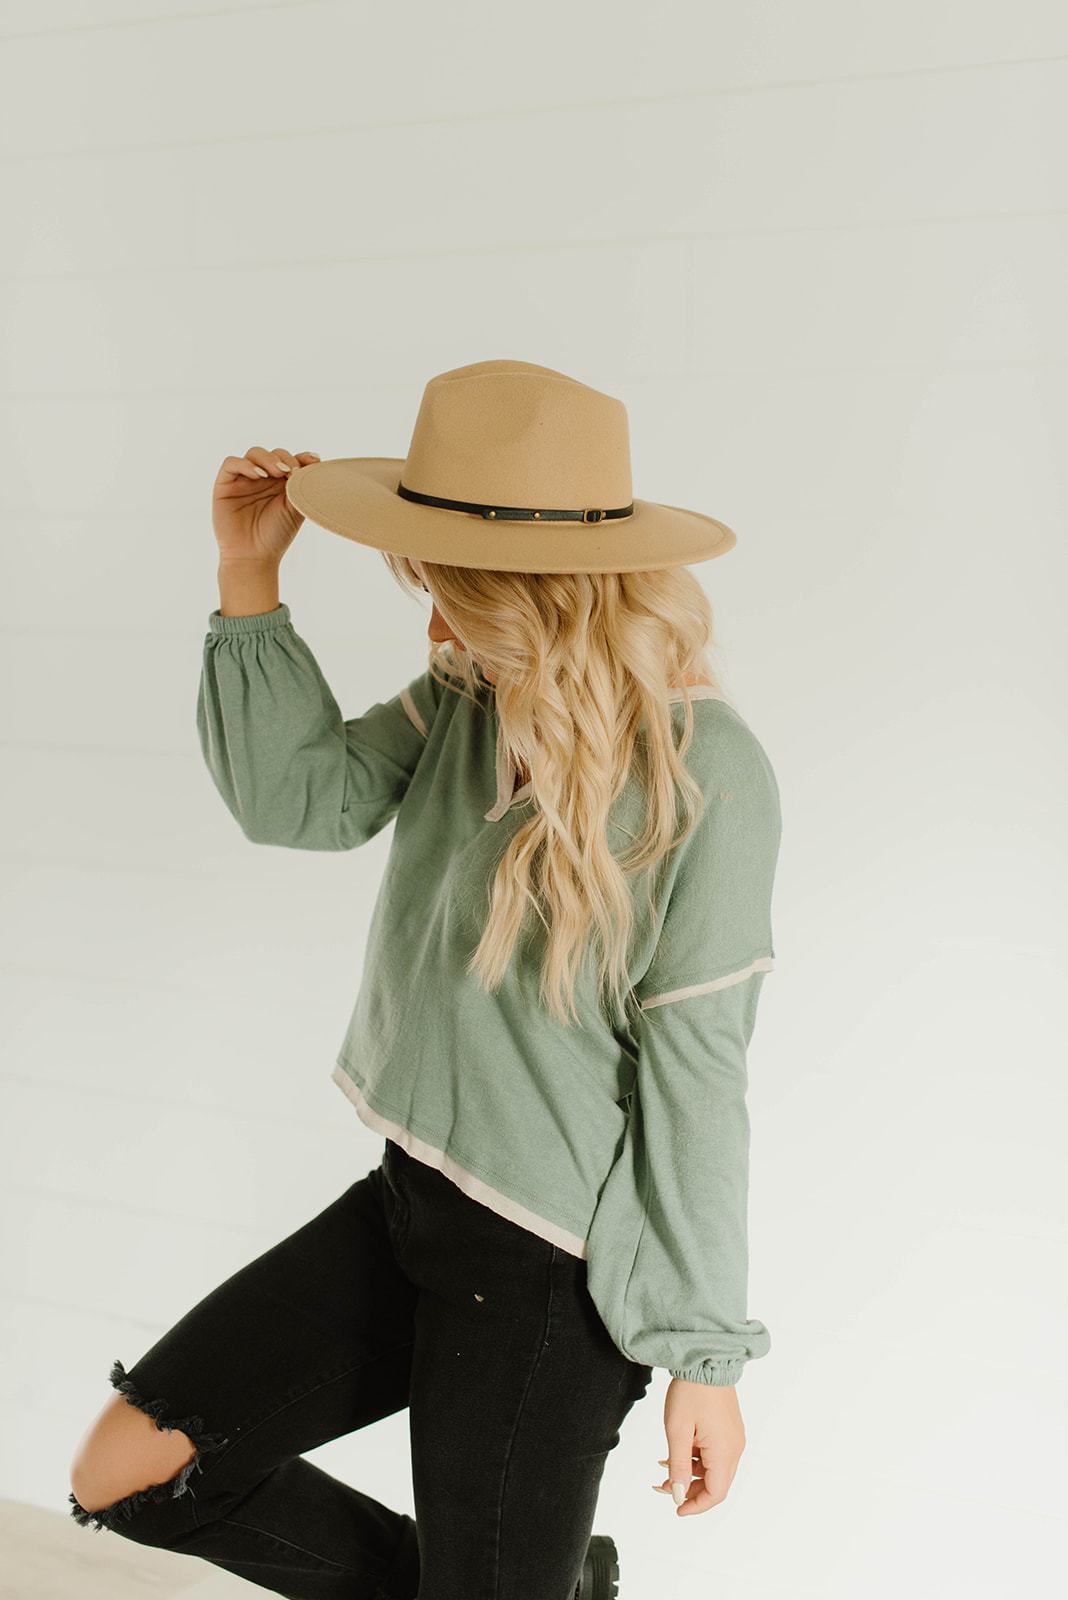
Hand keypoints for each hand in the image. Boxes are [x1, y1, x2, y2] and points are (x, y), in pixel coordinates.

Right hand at [211, 446, 321, 564]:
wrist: (254, 557)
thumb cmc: (275, 535)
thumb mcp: (295, 509)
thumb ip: (302, 487)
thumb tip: (315, 463)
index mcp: (280, 483)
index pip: (290, 460)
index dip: (302, 457)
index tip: (313, 461)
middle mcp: (262, 478)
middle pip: (273, 453)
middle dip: (285, 459)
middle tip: (292, 472)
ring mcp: (243, 479)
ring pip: (254, 453)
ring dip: (268, 459)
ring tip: (279, 473)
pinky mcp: (225, 484)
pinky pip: (231, 463)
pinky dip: (245, 465)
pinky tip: (259, 475)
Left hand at [651, 1377, 745, 1515]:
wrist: (706, 1359)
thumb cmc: (691, 1392)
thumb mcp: (677, 1431)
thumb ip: (678, 1466)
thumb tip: (678, 1494)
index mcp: (725, 1452)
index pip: (715, 1493)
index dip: (696, 1506)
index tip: (676, 1508)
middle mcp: (734, 1448)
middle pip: (715, 1483)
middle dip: (689, 1490)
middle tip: (664, 1487)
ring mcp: (733, 1437)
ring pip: (713, 1469)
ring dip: (690, 1473)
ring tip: (664, 1467)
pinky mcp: (729, 1428)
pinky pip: (714, 1453)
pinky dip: (696, 1458)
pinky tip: (677, 1452)